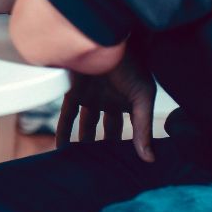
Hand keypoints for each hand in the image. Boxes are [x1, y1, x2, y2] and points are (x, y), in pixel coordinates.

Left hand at [56, 46, 155, 161]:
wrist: (107, 38)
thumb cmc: (132, 62)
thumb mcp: (142, 97)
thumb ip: (143, 128)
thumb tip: (150, 158)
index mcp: (128, 103)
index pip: (129, 132)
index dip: (128, 149)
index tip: (126, 170)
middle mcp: (109, 102)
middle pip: (105, 131)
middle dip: (103, 149)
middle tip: (100, 173)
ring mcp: (91, 97)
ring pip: (85, 126)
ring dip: (82, 144)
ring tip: (79, 166)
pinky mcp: (73, 92)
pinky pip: (66, 116)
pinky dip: (63, 131)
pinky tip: (61, 148)